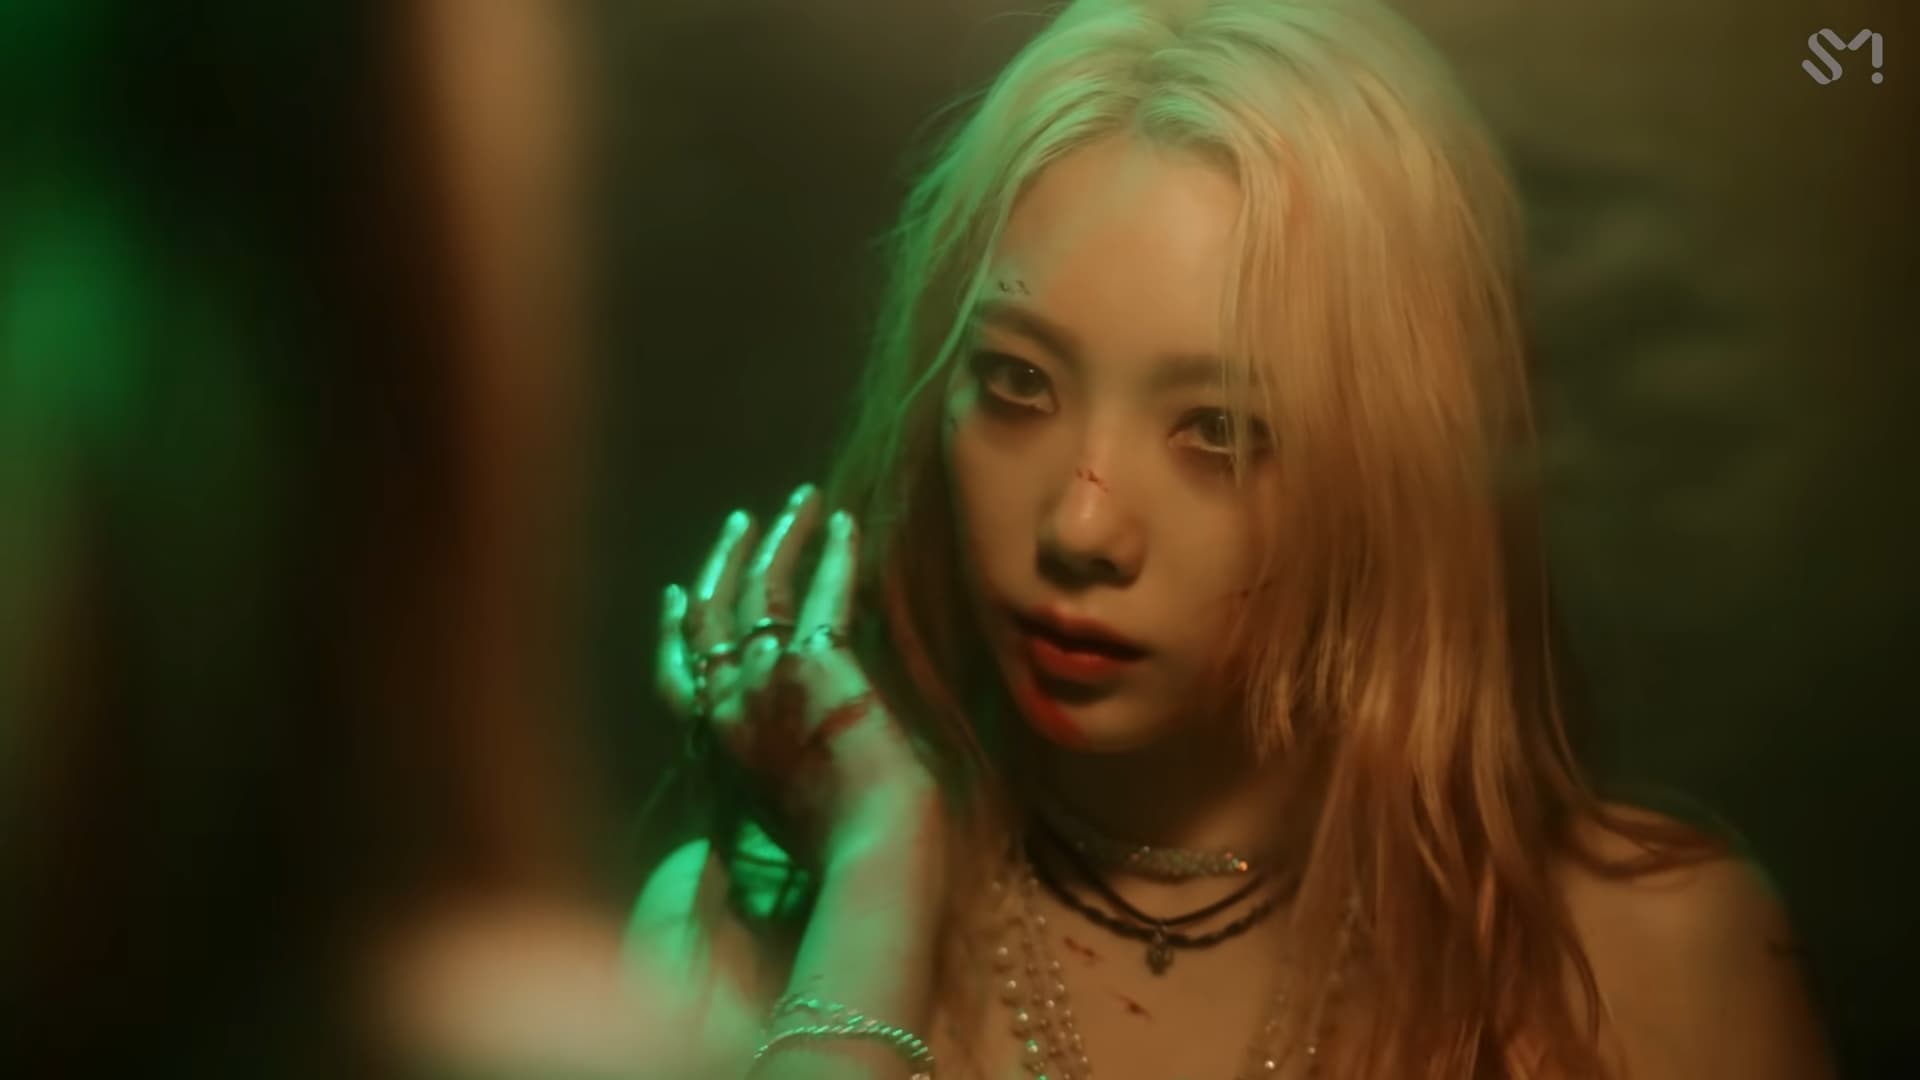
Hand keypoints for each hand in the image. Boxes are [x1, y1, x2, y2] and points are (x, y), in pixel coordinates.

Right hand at [655, 485, 941, 873]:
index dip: (674, 632)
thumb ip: (761, 774)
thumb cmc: (837, 850)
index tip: (678, 595)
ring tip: (801, 501)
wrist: (868, 852)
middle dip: (724, 563)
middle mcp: (726, 707)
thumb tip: (774, 755)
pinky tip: (845, 523)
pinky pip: (822, 593)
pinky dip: (834, 553)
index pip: (675, 677)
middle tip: (740, 522)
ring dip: (781, 538)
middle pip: (709, 617)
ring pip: (760, 590)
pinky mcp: (814, 663)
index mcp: (711, 748)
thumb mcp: (774, 815)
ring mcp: (764, 680)